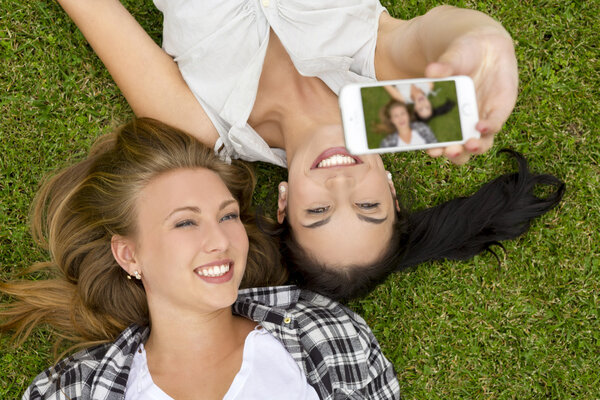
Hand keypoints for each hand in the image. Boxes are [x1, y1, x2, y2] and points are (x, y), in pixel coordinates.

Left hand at [424, 28, 517, 163]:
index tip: (478, 126)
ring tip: (435, 151)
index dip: (489, 127)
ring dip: (450, 152)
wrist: (462, 54)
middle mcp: (483, 117)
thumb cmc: (472, 51)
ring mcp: (465, 123)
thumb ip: (450, 60)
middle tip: (453, 149)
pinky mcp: (447, 123)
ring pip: (462, 146)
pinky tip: (422, 141)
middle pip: (480, 143)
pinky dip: (434, 140)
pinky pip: (442, 136)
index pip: (497, 120)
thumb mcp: (464, 50)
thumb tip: (431, 70)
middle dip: (467, 149)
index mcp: (498, 101)